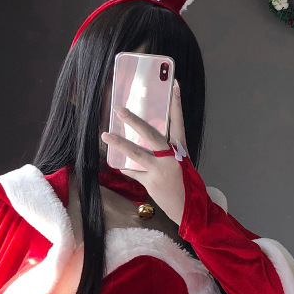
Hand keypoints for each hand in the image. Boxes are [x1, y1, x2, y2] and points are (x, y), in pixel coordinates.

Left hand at [101, 80, 188, 225]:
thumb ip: (165, 152)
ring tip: (105, 135)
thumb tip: (143, 140)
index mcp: (181, 149)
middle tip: (119, 110)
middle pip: (151, 134)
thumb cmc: (185, 184)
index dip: (176, 103)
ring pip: (136, 153)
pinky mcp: (151, 182)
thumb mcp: (180, 163)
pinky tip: (115, 162)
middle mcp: (171, 157)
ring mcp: (160, 170)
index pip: (178, 121)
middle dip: (134, 121)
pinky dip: (125, 167)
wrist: (189, 209)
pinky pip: (133, 171)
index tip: (174, 84)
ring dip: (119, 143)